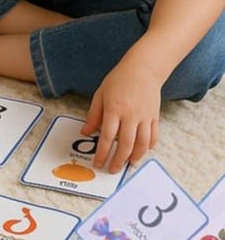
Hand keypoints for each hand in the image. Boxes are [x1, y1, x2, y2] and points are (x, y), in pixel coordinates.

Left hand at [81, 58, 161, 173]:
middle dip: (118, 160)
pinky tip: (143, 151)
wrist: (143, 69)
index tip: (98, 163)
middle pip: (125, 144)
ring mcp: (145, 117)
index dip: (102, 152)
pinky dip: (148, 146)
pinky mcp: (155, 117)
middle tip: (112, 169)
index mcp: (114, 110)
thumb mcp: (100, 94)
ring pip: (141, 144)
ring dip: (134, 157)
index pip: (106, 137)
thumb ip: (93, 115)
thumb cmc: (118, 80)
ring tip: (128, 164)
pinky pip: (153, 136)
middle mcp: (130, 115)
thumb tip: (85, 132)